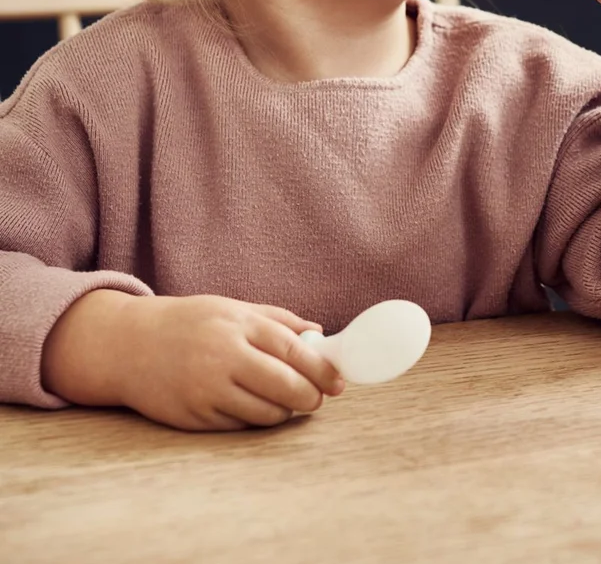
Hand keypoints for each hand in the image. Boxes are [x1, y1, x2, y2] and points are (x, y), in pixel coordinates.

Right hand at [43, 290, 344, 431]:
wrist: (128, 344)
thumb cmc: (188, 322)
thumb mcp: (231, 308)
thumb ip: (277, 320)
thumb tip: (319, 334)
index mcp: (238, 324)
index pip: (293, 350)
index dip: (322, 369)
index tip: (338, 381)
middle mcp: (224, 356)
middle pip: (285, 386)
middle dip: (309, 396)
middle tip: (317, 398)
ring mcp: (207, 389)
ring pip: (265, 412)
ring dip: (284, 411)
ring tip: (287, 402)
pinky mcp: (194, 416)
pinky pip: (239, 425)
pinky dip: (255, 420)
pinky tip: (255, 408)